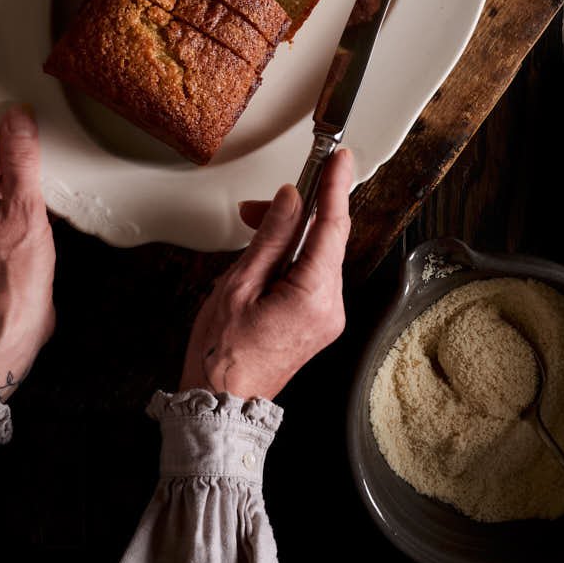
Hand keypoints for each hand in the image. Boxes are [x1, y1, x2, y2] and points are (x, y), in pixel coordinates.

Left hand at [0, 104, 55, 399]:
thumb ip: (20, 158)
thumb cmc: (12, 277)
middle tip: (34, 119)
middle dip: (1, 134)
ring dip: (10, 160)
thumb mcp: (24, 209)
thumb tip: (17, 115)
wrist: (8, 329)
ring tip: (42, 148)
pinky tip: (39, 182)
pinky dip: (13, 184)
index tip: (11, 99)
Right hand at [180, 149, 352, 401]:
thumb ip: (271, 237)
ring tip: (255, 229)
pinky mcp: (319, 321)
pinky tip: (269, 254)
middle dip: (298, 213)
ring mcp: (328, 317)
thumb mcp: (239, 285)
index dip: (336, 187)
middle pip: (327, 240)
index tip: (340, 159)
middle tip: (259, 206)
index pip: (332, 227)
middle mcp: (331, 308)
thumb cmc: (223, 355)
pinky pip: (314, 274)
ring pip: (320, 256)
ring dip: (292, 235)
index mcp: (314, 297)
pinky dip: (294, 256)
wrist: (223, 403)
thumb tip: (291, 200)